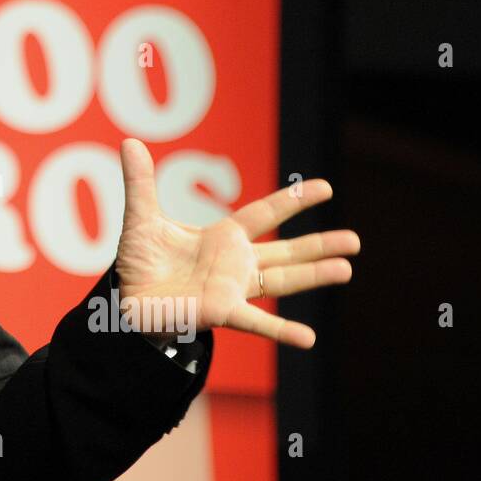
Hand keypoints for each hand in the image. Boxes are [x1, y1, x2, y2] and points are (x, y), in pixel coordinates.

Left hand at [114, 139, 359, 348]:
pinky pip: (256, 322)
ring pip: (281, 280)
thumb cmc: (139, 261)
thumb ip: (140, 183)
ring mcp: (232, 288)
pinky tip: (308, 338)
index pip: (264, 214)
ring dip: (313, 276)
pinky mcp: (221, 312)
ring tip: (346, 269)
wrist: (125, 299)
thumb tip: (129, 142)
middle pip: (285, 250)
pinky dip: (282, 330)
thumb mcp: (141, 218)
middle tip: (355, 241)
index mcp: (222, 237)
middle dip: (319, 245)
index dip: (292, 200)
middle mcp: (235, 263)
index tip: (325, 187)